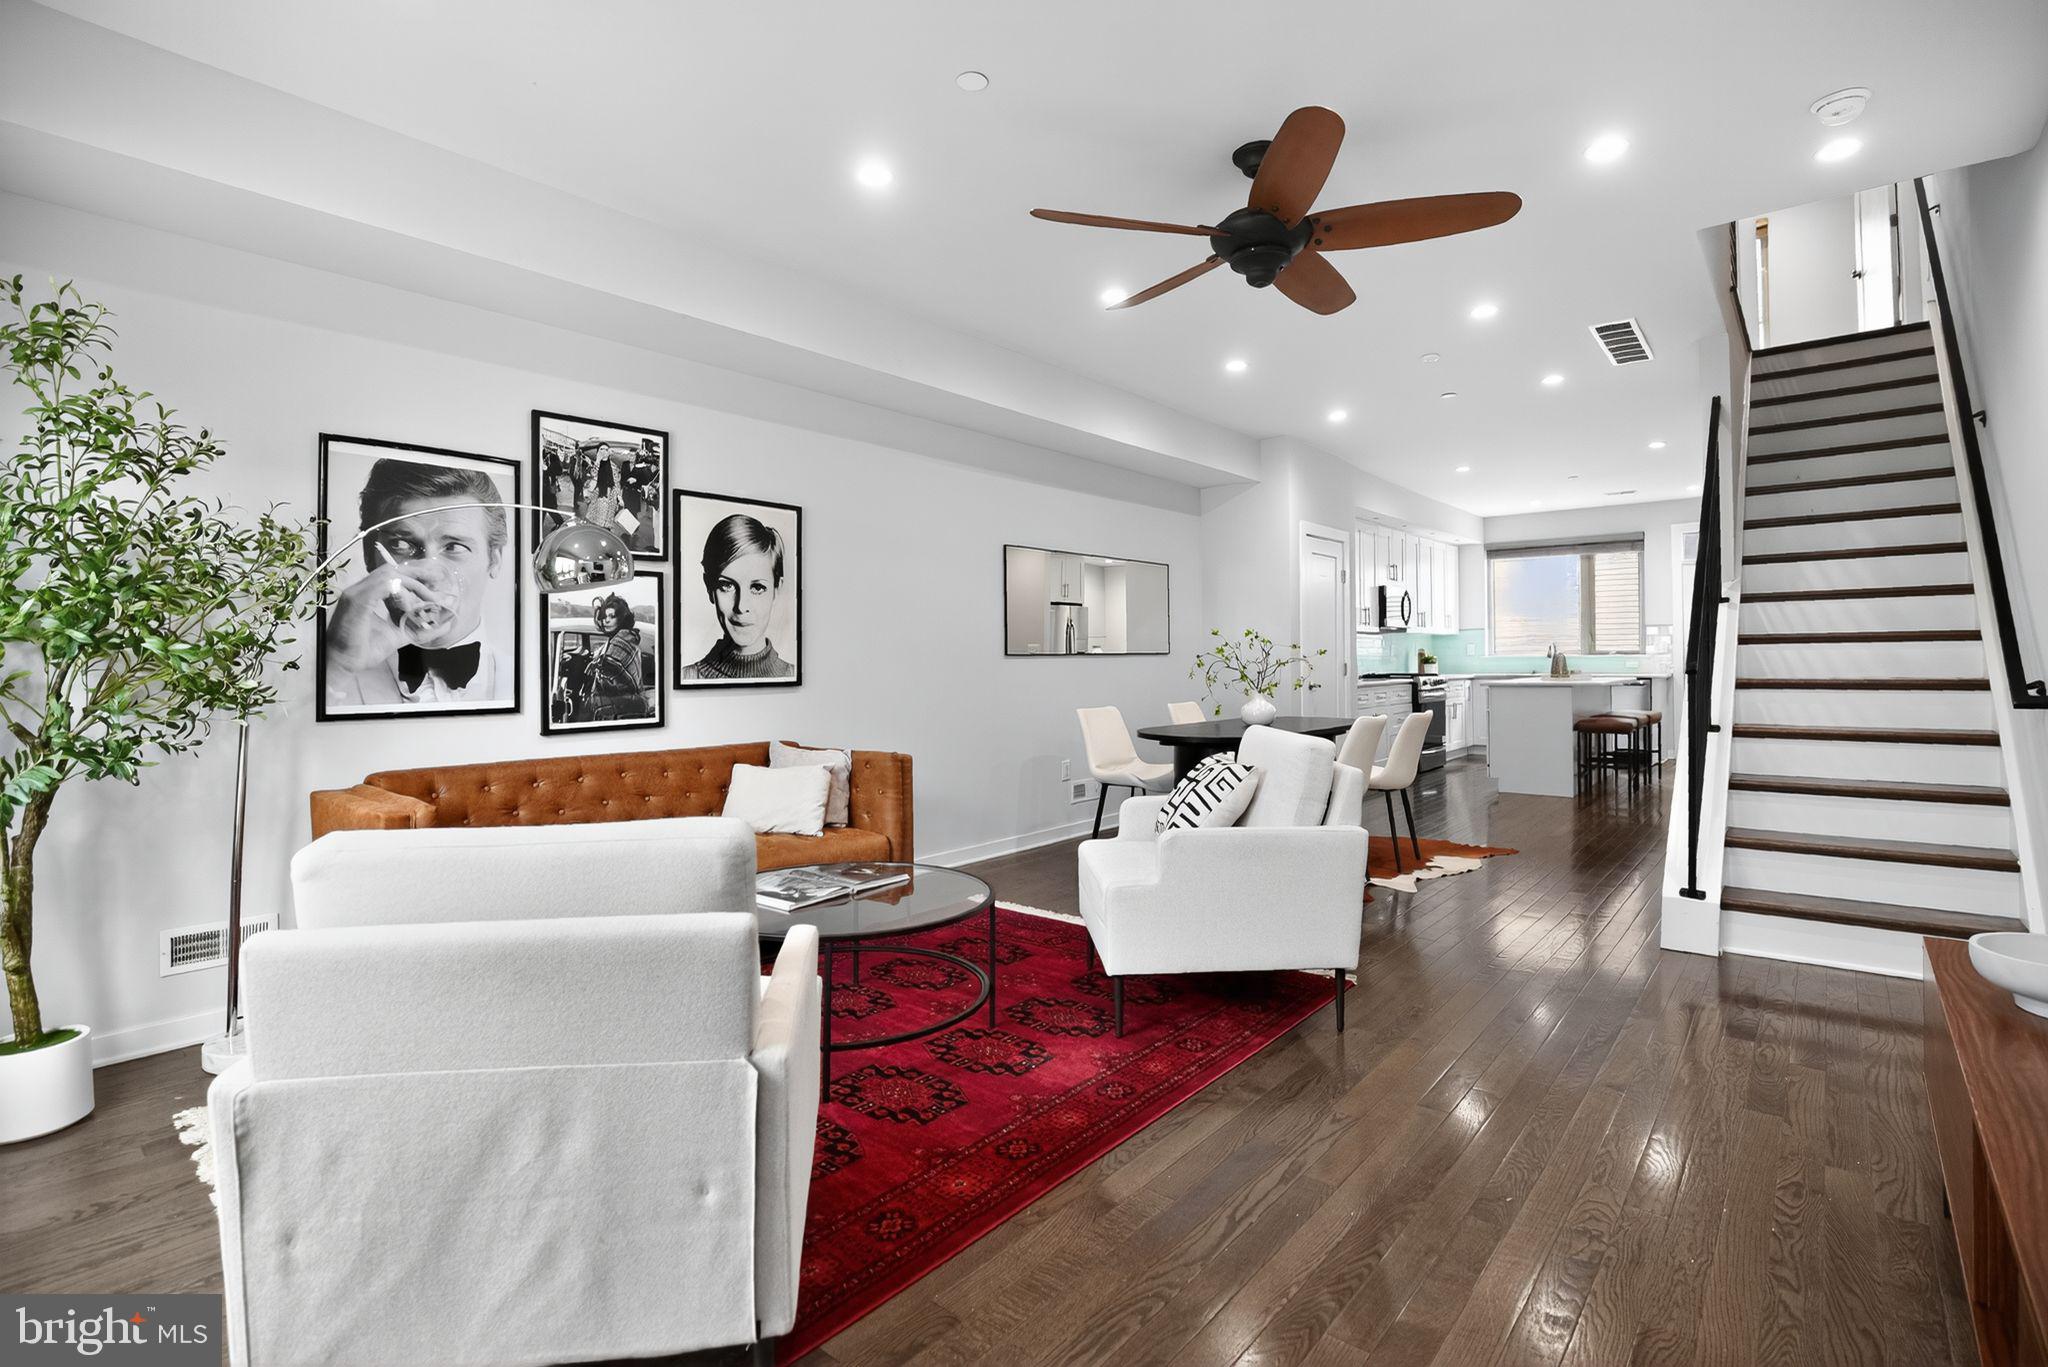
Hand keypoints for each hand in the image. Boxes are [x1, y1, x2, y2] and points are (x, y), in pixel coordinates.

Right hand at [324, 569, 441, 672]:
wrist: (342, 663)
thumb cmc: (363, 651)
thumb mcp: (397, 636)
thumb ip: (418, 628)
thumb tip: (445, 624)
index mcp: (367, 595)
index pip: (392, 575)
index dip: (414, 576)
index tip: (434, 582)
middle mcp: (360, 590)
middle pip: (391, 569)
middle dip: (417, 572)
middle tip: (437, 579)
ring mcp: (356, 593)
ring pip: (388, 574)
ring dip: (412, 582)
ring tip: (429, 594)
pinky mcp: (356, 601)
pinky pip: (381, 586)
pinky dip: (399, 590)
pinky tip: (411, 602)